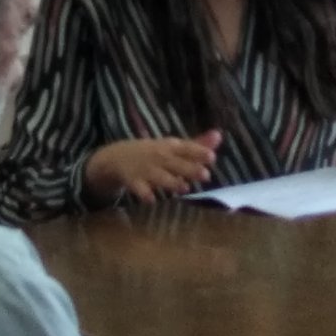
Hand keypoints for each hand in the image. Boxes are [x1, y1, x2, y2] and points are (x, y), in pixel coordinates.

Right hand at [85, 129, 222, 204]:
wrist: (117, 157)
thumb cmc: (153, 153)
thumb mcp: (172, 146)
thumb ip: (196, 144)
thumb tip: (219, 136)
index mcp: (169, 146)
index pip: (186, 147)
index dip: (198, 151)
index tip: (212, 156)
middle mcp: (159, 156)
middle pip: (175, 162)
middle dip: (189, 168)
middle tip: (206, 175)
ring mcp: (145, 169)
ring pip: (160, 177)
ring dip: (171, 182)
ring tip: (184, 188)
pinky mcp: (133, 182)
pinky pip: (139, 189)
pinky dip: (144, 194)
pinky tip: (151, 199)